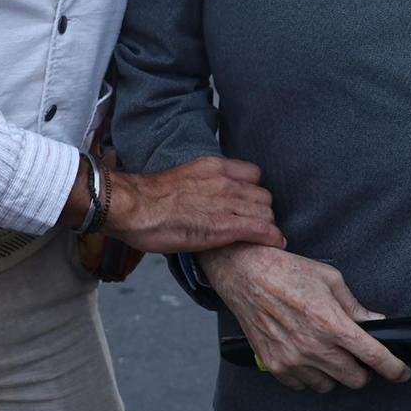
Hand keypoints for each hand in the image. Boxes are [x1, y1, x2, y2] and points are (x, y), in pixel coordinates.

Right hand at [104, 156, 284, 255]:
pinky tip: (276, 243)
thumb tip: (201, 198)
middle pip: (263, 195)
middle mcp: (225, 181)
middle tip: (254, 224)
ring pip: (266, 213)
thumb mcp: (181, 179)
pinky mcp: (227, 226)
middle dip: (261, 210)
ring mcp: (228, 203)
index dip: (253, 191)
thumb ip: (200, 185)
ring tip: (262, 237)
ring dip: (267, 225)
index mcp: (214, 167)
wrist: (134, 207)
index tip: (248, 203)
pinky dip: (272, 237)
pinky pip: (263, 230)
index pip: (253, 174)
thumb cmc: (147, 198)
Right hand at [199, 243, 409, 392]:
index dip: (394, 368)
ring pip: (330, 385)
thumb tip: (376, 322)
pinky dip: (311, 374)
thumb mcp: (329, 280)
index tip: (401, 372)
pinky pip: (304, 385)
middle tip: (357, 354)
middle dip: (364, 369)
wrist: (244, 274)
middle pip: (355, 378)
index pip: (373, 357)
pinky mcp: (275, 365)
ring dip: (335, 372)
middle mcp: (313, 346)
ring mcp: (292, 360)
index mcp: (331, 323)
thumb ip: (355, 306)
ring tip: (327, 351)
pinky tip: (307, 354)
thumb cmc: (286, 272)